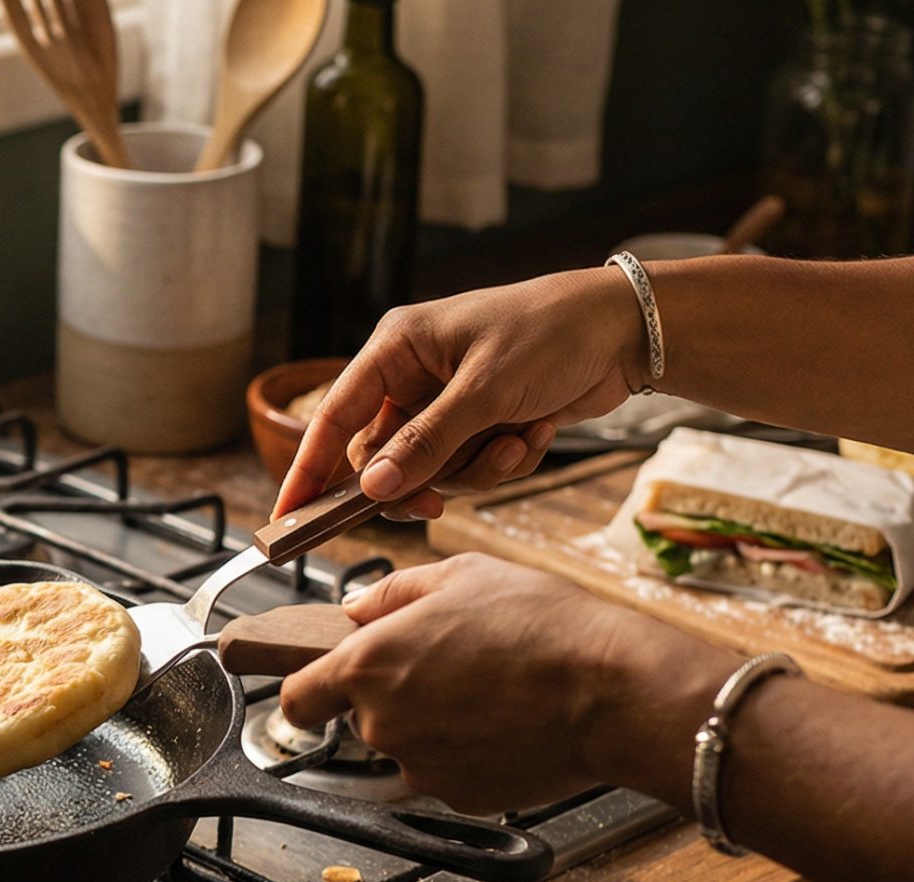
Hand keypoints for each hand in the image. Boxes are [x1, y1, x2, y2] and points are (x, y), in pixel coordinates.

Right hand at [275, 266, 648, 519]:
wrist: (626, 332)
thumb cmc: (550, 334)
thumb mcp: (484, 391)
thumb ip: (425, 443)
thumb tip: (371, 488)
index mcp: (396, 349)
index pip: (333, 418)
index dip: (308, 470)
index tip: (287, 518)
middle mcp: (413, 378)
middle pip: (383, 458)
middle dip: (421, 479)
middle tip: (439, 501)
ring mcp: (447, 404)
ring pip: (430, 471)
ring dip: (476, 470)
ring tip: (517, 442)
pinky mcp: (480, 425)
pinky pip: (469, 470)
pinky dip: (503, 462)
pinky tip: (536, 433)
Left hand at [277, 555, 733, 812]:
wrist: (611, 690)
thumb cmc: (541, 624)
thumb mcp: (461, 575)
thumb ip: (392, 594)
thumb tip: (355, 610)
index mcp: (367, 666)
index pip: (298, 698)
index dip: (308, 692)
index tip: (320, 691)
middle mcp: (382, 724)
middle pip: (363, 719)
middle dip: (395, 696)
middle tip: (453, 666)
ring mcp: (421, 767)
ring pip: (410, 746)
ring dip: (436, 725)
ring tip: (494, 690)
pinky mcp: (462, 798)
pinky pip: (451, 773)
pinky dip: (472, 753)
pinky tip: (512, 722)